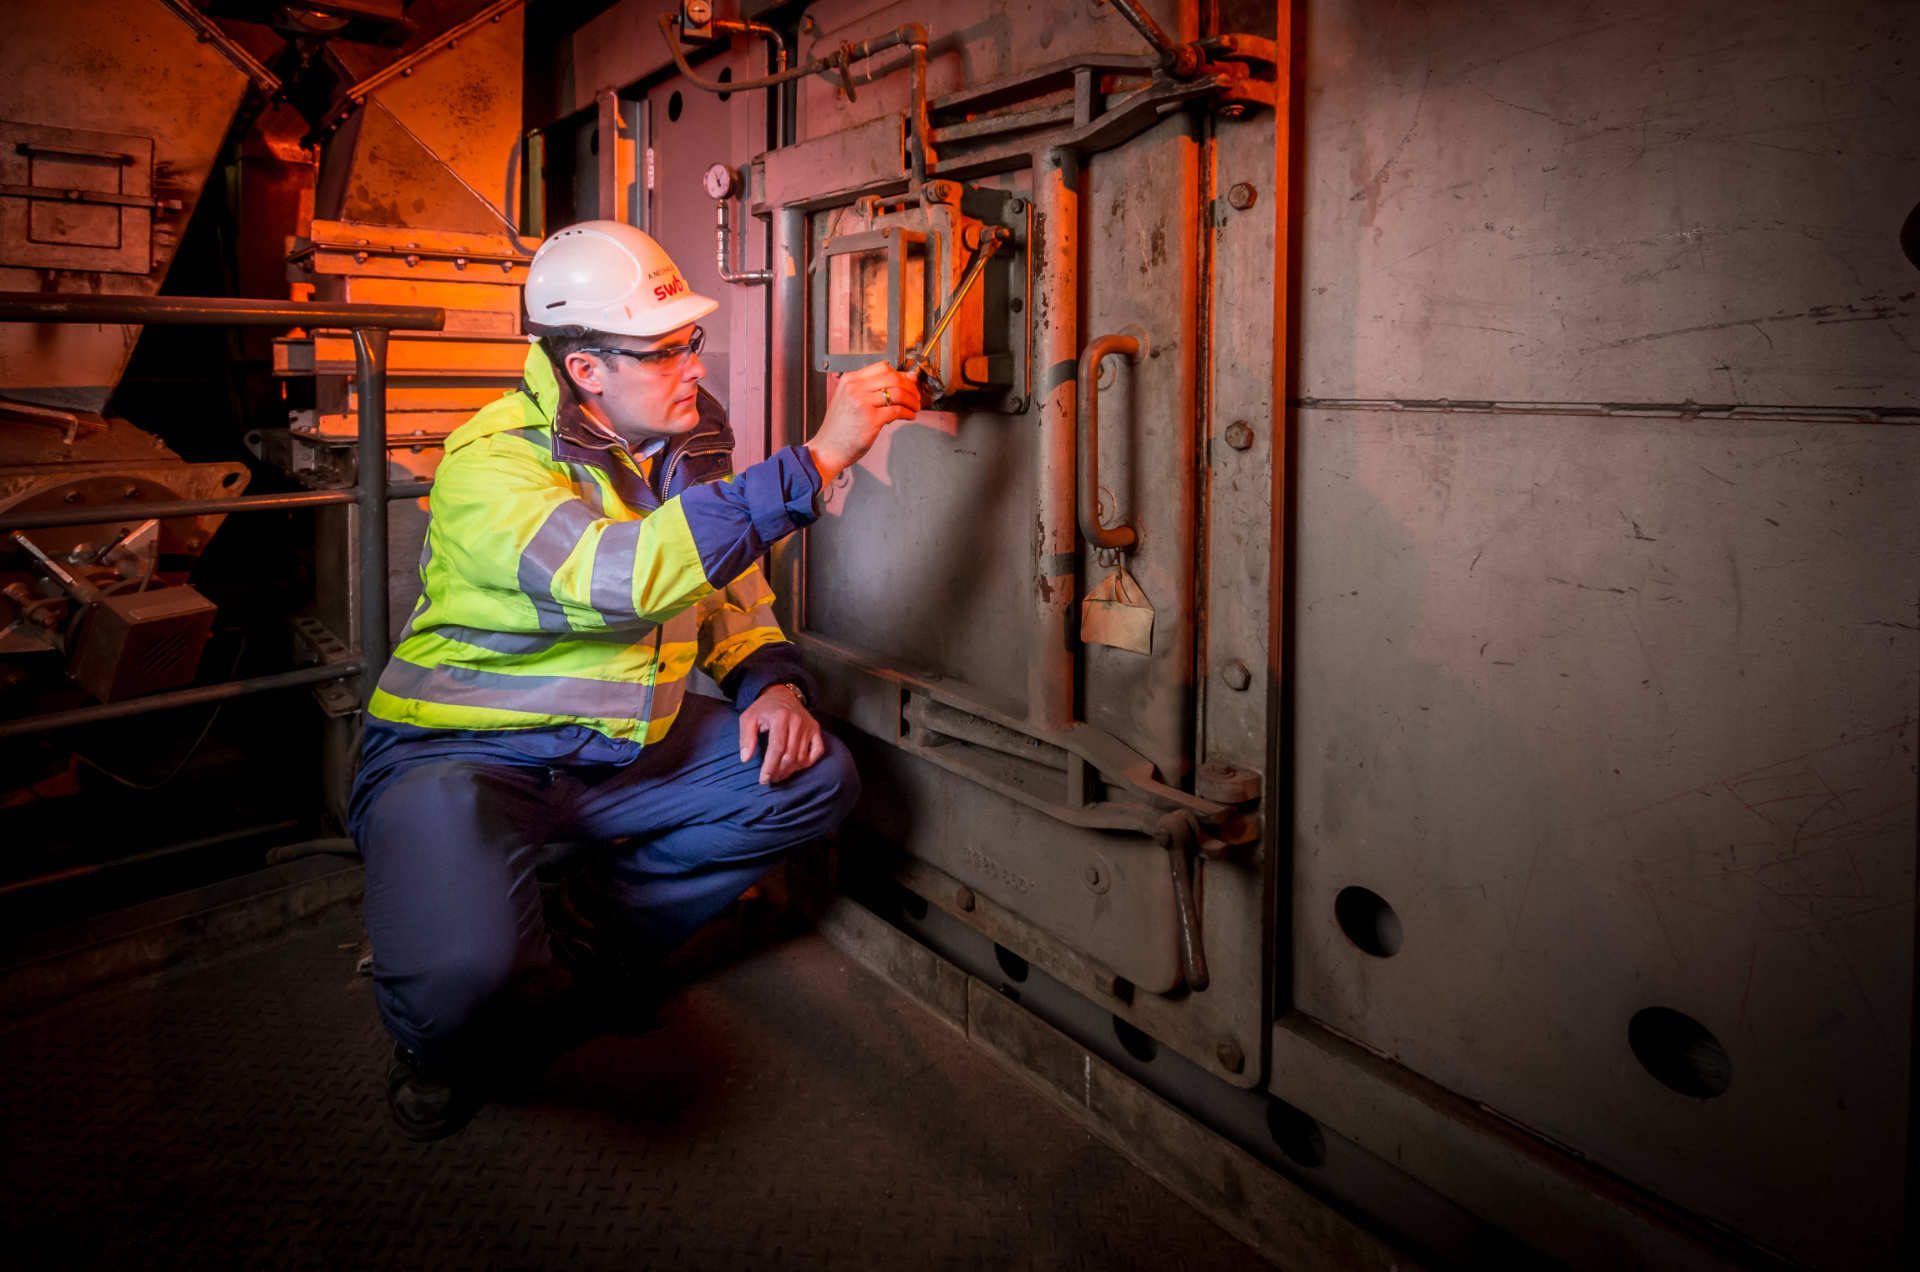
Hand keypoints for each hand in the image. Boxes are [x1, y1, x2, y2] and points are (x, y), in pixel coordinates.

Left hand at [737, 684, 824, 784]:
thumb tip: (745, 759)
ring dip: (790, 770)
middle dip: (778, 771)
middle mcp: (797, 721)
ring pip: (802, 757)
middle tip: (770, 779)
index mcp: (780, 718)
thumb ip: (746, 738)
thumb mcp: (748, 718)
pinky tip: (795, 765)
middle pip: (790, 755)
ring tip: (778, 774)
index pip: (777, 748)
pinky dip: (807, 762)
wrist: (782, 694)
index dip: (770, 767)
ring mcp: (809, 726)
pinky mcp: (816, 729)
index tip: (763, 779)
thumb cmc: (763, 709)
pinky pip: (817, 751)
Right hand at [807, 361, 921, 483]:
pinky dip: (908, 413)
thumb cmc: (840, 428)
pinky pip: (897, 411)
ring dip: (912, 400)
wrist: (828, 449)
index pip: (882, 367)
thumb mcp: (849, 400)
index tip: (908, 382)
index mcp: (850, 380)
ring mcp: (863, 403)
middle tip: (915, 396)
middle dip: (910, 387)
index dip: (900, 374)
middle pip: (892, 377)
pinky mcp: (871, 420)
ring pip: (897, 393)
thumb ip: (871, 390)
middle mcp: (855, 388)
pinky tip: (909, 416)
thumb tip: (901, 381)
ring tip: (914, 407)